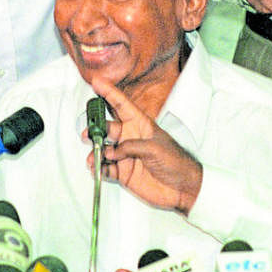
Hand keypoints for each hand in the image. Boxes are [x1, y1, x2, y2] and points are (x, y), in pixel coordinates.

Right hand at [91, 79, 201, 214]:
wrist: (182, 188)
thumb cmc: (176, 162)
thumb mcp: (155, 148)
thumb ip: (131, 146)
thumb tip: (112, 151)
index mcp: (140, 125)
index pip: (121, 105)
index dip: (109, 93)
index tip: (96, 83)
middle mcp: (130, 138)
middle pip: (107, 127)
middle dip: (95, 127)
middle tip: (88, 132)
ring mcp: (125, 155)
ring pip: (103, 148)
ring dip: (95, 151)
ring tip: (94, 157)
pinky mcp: (123, 172)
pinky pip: (105, 168)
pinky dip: (99, 168)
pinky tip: (100, 169)